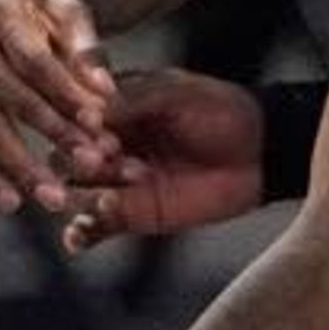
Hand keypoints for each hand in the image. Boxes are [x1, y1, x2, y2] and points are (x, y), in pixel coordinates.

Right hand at [0, 0, 117, 213]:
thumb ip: (86, 50)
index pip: (35, 60)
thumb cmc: (36, 9)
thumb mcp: (65, 12)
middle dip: (53, 133)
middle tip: (90, 165)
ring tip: (54, 198)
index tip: (99, 123)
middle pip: (12, 97)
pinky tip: (12, 202)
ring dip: (20, 166)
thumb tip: (105, 93)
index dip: (65, 92)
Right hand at [50, 68, 265, 256]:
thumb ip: (136, 99)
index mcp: (114, 108)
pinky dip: (82, 234)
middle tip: (103, 163)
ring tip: (106, 200)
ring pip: (77, 192)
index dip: (81, 125)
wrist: (259, 152)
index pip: (77, 117)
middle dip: (80, 163)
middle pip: (70, 156)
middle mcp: (108, 144)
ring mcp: (117, 182)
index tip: (99, 130)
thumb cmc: (221, 111)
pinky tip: (81, 236)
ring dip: (82, 197)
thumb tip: (91, 110)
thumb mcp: (178, 94)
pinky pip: (95, 228)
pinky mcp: (131, 214)